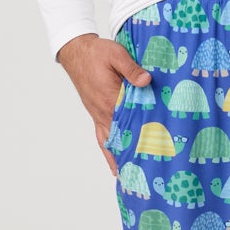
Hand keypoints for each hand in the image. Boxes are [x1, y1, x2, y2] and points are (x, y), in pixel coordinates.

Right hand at [56, 32, 152, 175]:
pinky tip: (114, 161)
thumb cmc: (97, 53)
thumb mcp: (116, 54)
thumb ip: (131, 68)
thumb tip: (146, 81)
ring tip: (128, 177)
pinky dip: (108, 151)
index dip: (141, 139)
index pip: (129, 124)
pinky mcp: (96, 113)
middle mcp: (103, 112)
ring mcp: (98, 114)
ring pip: (109, 142)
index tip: (152, 154)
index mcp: (110, 100)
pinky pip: (102, 137)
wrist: (77, 52)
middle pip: (119, 139)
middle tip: (144, 174)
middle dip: (131, 155)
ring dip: (118, 158)